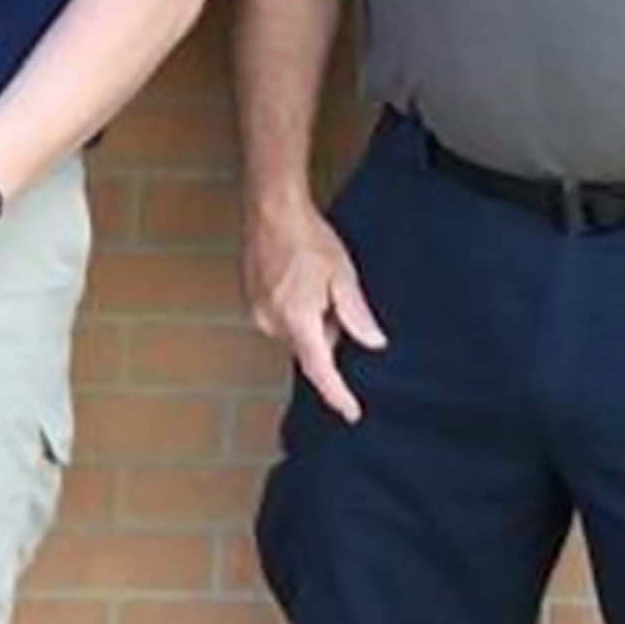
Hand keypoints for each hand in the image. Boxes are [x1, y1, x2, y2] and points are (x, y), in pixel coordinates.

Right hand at [244, 196, 387, 422]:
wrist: (271, 211)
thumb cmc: (308, 238)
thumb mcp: (343, 276)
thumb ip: (356, 315)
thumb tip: (373, 343)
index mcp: (298, 319)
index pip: (319, 368)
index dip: (337, 394)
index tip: (351, 412)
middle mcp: (272, 322)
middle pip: (310, 348)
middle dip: (328, 332)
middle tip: (336, 298)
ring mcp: (258, 313)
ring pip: (296, 333)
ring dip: (311, 319)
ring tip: (315, 282)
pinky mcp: (251, 302)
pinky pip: (282, 320)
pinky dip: (296, 310)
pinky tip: (300, 280)